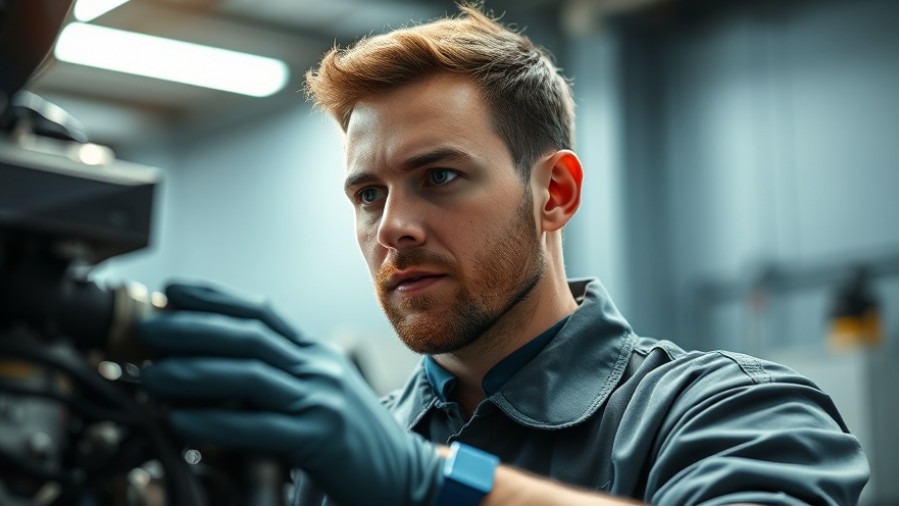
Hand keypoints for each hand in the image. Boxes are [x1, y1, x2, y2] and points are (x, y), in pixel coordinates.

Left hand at [136, 282, 442, 505]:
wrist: (406, 475)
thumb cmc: (355, 440)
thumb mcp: (322, 394)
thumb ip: (283, 377)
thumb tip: (220, 369)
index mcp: (318, 354)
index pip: (262, 313)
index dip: (216, 298)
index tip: (172, 291)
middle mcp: (319, 368)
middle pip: (249, 337)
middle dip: (192, 328)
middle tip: (146, 328)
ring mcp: (322, 400)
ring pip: (250, 375)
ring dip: (194, 371)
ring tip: (152, 373)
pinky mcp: (320, 437)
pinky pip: (259, 426)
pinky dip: (215, 422)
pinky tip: (181, 422)